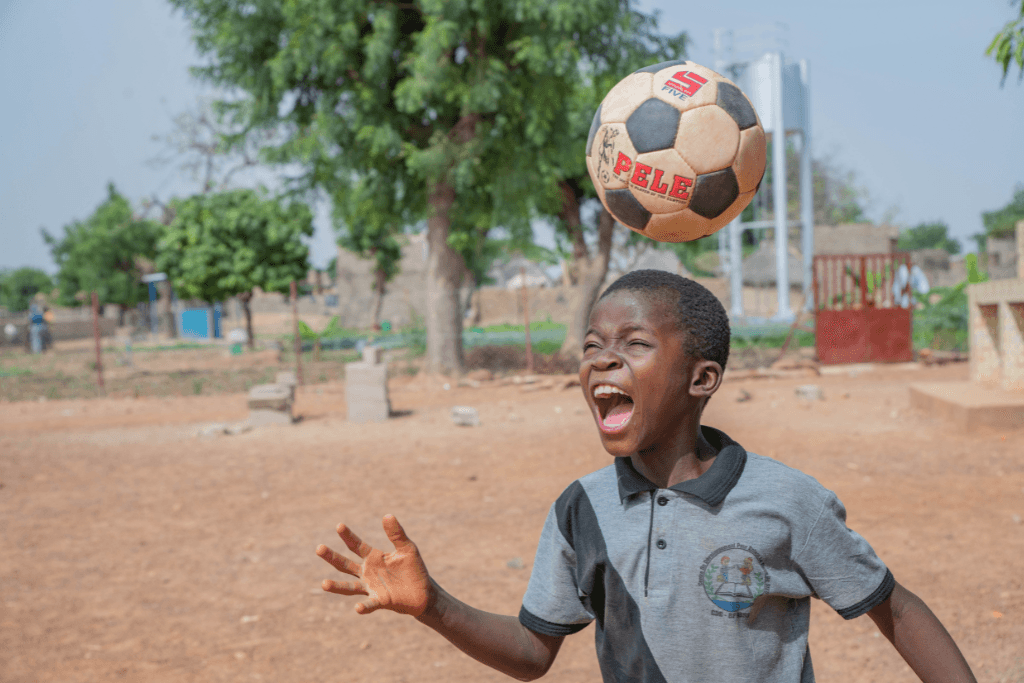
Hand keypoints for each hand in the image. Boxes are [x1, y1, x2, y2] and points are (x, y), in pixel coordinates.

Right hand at [316, 514, 432, 616]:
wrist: (424, 593)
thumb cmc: (414, 569)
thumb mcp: (407, 549)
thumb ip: (397, 534)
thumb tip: (388, 515)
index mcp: (373, 557)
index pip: (356, 545)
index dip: (348, 536)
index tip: (339, 526)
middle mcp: (367, 572)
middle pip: (345, 564)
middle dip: (332, 557)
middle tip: (319, 548)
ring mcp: (371, 588)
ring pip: (350, 586)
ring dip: (337, 586)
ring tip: (323, 584)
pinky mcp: (380, 601)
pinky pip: (369, 604)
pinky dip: (363, 606)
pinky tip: (358, 607)